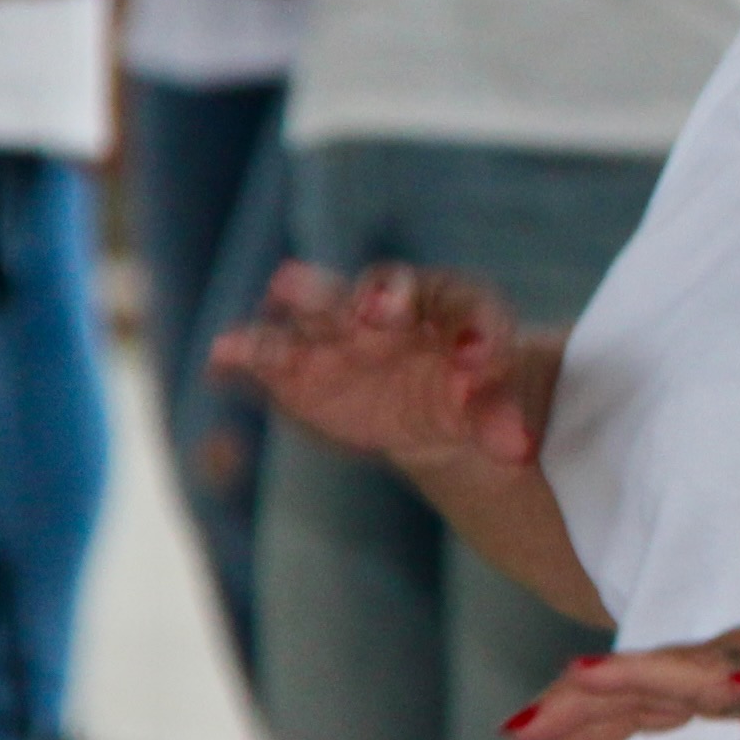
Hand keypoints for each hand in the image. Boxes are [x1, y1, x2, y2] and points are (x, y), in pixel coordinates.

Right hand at [211, 261, 548, 478]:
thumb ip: (499, 420)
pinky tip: (222, 357)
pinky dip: (246, 352)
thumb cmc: (472, 387)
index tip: (479, 362)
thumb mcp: (494, 404)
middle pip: (386, 290)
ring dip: (306, 299)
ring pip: (321, 306)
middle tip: (377, 312)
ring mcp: (341, 329)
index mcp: (454, 306)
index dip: (474, 331)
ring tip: (286, 288)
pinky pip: (267, 351)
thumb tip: (517, 450)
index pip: (467, 307)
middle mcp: (394, 306)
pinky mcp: (297, 363)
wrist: (434, 403)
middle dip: (381, 299)